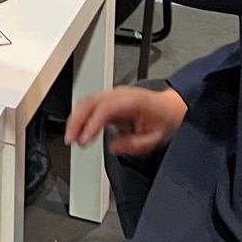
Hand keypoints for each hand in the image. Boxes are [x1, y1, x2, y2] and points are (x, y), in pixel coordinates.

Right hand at [65, 85, 187, 155]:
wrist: (171, 108)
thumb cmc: (165, 120)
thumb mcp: (155, 138)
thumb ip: (133, 144)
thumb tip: (112, 146)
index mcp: (132, 101)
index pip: (105, 108)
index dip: (91, 123)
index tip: (84, 139)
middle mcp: (120, 94)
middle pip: (90, 101)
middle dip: (76, 120)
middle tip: (70, 139)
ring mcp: (113, 95)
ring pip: (86, 101)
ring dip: (75, 118)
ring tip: (71, 137)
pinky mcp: (109, 100)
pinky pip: (89, 104)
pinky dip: (80, 116)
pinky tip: (78, 129)